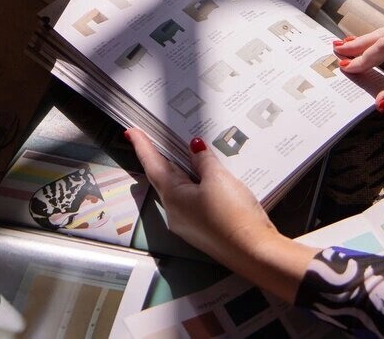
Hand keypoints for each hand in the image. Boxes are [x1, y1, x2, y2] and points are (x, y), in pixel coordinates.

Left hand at [126, 129, 316, 301]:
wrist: (253, 251)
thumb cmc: (232, 214)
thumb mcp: (218, 179)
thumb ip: (204, 161)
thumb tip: (194, 147)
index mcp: (173, 197)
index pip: (153, 165)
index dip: (142, 146)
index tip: (131, 131)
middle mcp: (175, 212)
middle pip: (163, 179)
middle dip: (160, 159)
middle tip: (154, 139)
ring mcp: (189, 224)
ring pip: (180, 191)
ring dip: (180, 173)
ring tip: (184, 155)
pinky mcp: (204, 230)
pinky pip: (193, 202)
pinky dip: (194, 186)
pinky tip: (206, 180)